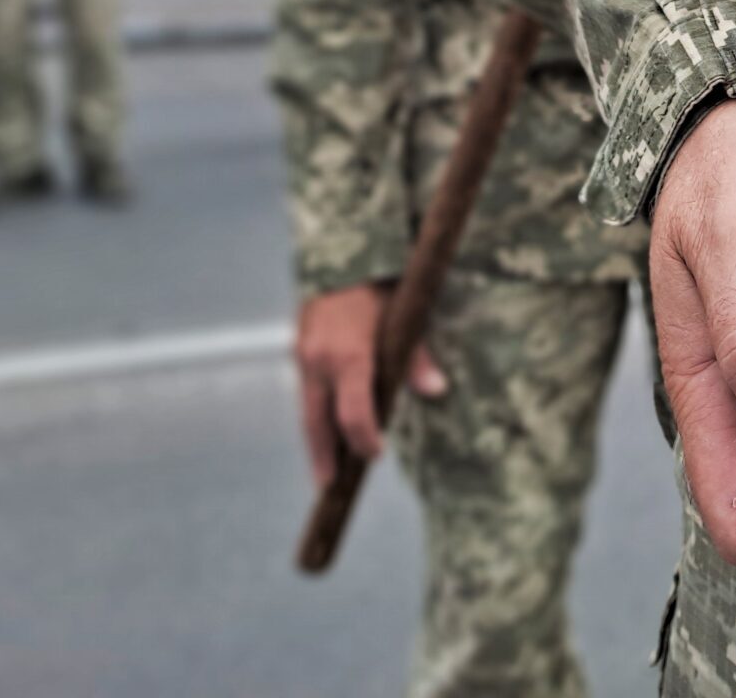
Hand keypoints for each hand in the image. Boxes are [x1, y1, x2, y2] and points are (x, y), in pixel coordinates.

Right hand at [294, 283, 448, 486]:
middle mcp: (318, 359)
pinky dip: (316, 412)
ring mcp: (303, 355)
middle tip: (329, 487)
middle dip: (324, 456)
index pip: (352, 413)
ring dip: (317, 438)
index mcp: (347, 354)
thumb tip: (437, 389)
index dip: (364, 439)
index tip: (375, 455)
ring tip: (326, 469)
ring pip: (308, 408)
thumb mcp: (406, 314)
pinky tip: (325, 429)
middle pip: (317, 422)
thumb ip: (417, 355)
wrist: (342, 248)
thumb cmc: (384, 283)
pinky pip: (307, 390)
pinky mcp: (298, 349)